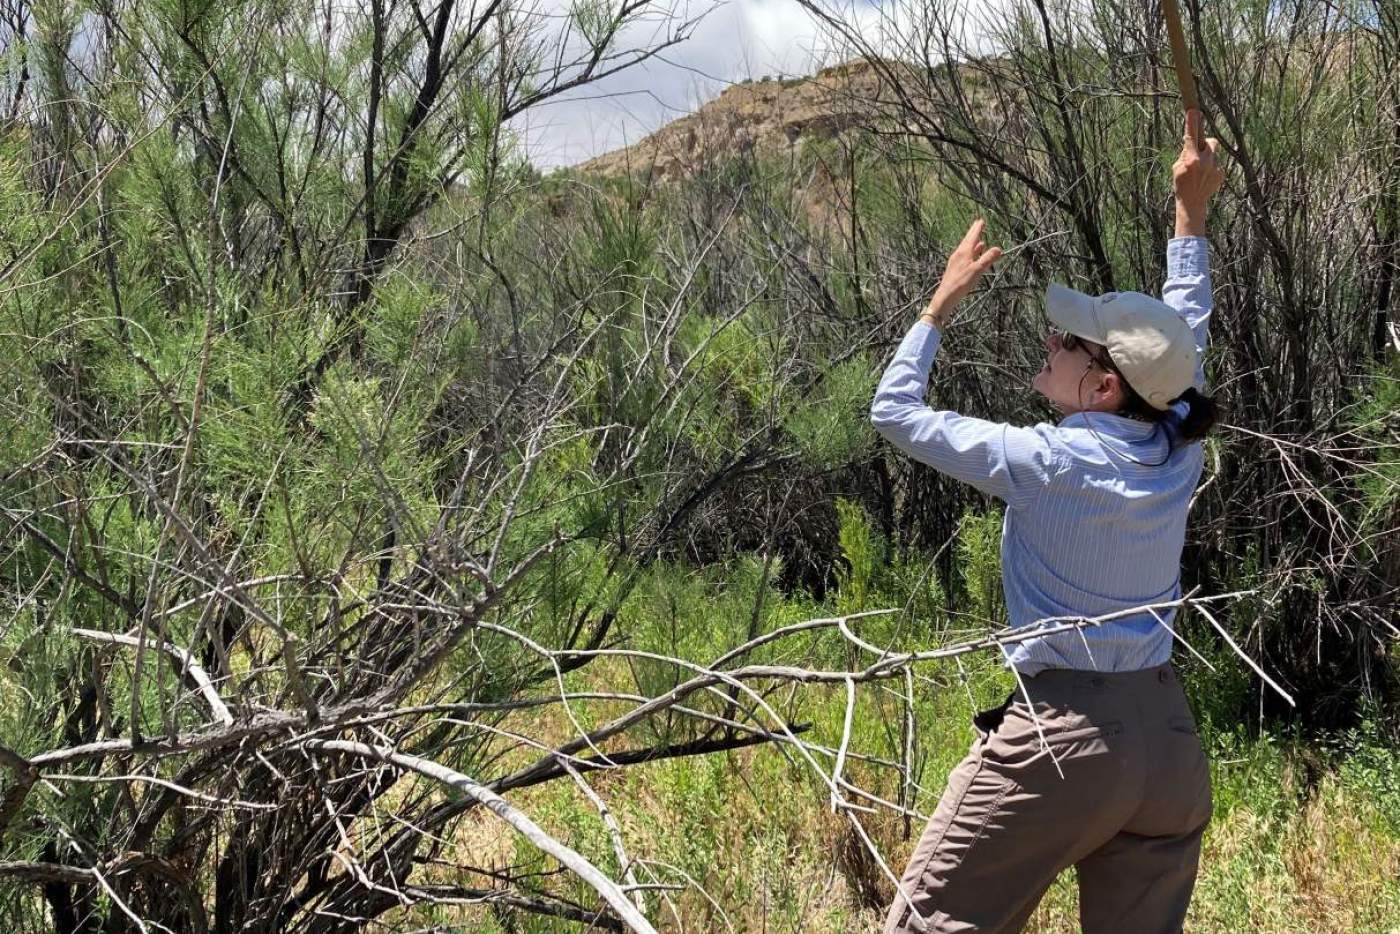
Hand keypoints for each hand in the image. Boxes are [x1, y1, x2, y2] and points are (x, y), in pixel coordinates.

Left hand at [922, 218, 1001, 326]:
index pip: (972, 237)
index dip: (977, 229)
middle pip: (968, 240)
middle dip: (974, 233)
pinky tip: (972, 257)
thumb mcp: (977, 270)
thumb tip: (998, 249)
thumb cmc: (961, 283)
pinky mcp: (955, 269)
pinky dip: (971, 253)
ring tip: (980, 240)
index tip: (981, 220)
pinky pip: (965, 257)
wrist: (945, 296)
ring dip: (974, 244)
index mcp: (963, 252)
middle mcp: (958, 255)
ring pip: (966, 249)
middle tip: (979, 224)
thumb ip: (988, 259)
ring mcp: (956, 262)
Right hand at [1172, 110, 1222, 235]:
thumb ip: (1186, 154)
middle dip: (1206, 144)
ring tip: (1200, 173)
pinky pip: (1217, 164)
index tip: (1194, 110)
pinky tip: (1205, 180)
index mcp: (1191, 160)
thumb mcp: (1177, 168)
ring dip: (1208, 159)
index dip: (1192, 123)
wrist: (1192, 203)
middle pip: (1210, 142)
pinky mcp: (1221, 174)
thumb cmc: (1181, 184)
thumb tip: (1192, 143)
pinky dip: (1212, 169)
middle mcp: (1204, 162)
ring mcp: (1215, 168)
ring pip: (1214, 154)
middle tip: (1198, 153)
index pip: (1191, 136)